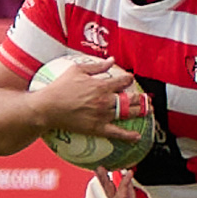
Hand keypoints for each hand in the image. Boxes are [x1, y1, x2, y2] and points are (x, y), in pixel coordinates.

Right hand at [33, 57, 150, 141]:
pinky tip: (138, 136)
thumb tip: (112, 60)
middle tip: (147, 98)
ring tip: (148, 111)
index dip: (129, 79)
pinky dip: (128, 136)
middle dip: (140, 97)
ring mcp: (102, 115)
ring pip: (127, 113)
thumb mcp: (77, 70)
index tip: (130, 80)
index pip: (122, 81)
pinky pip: (116, 133)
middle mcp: (105, 100)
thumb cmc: (60, 87)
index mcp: (101, 85)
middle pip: (129, 98)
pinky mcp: (97, 128)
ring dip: (140, 112)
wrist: (48, 108)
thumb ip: (97, 66)